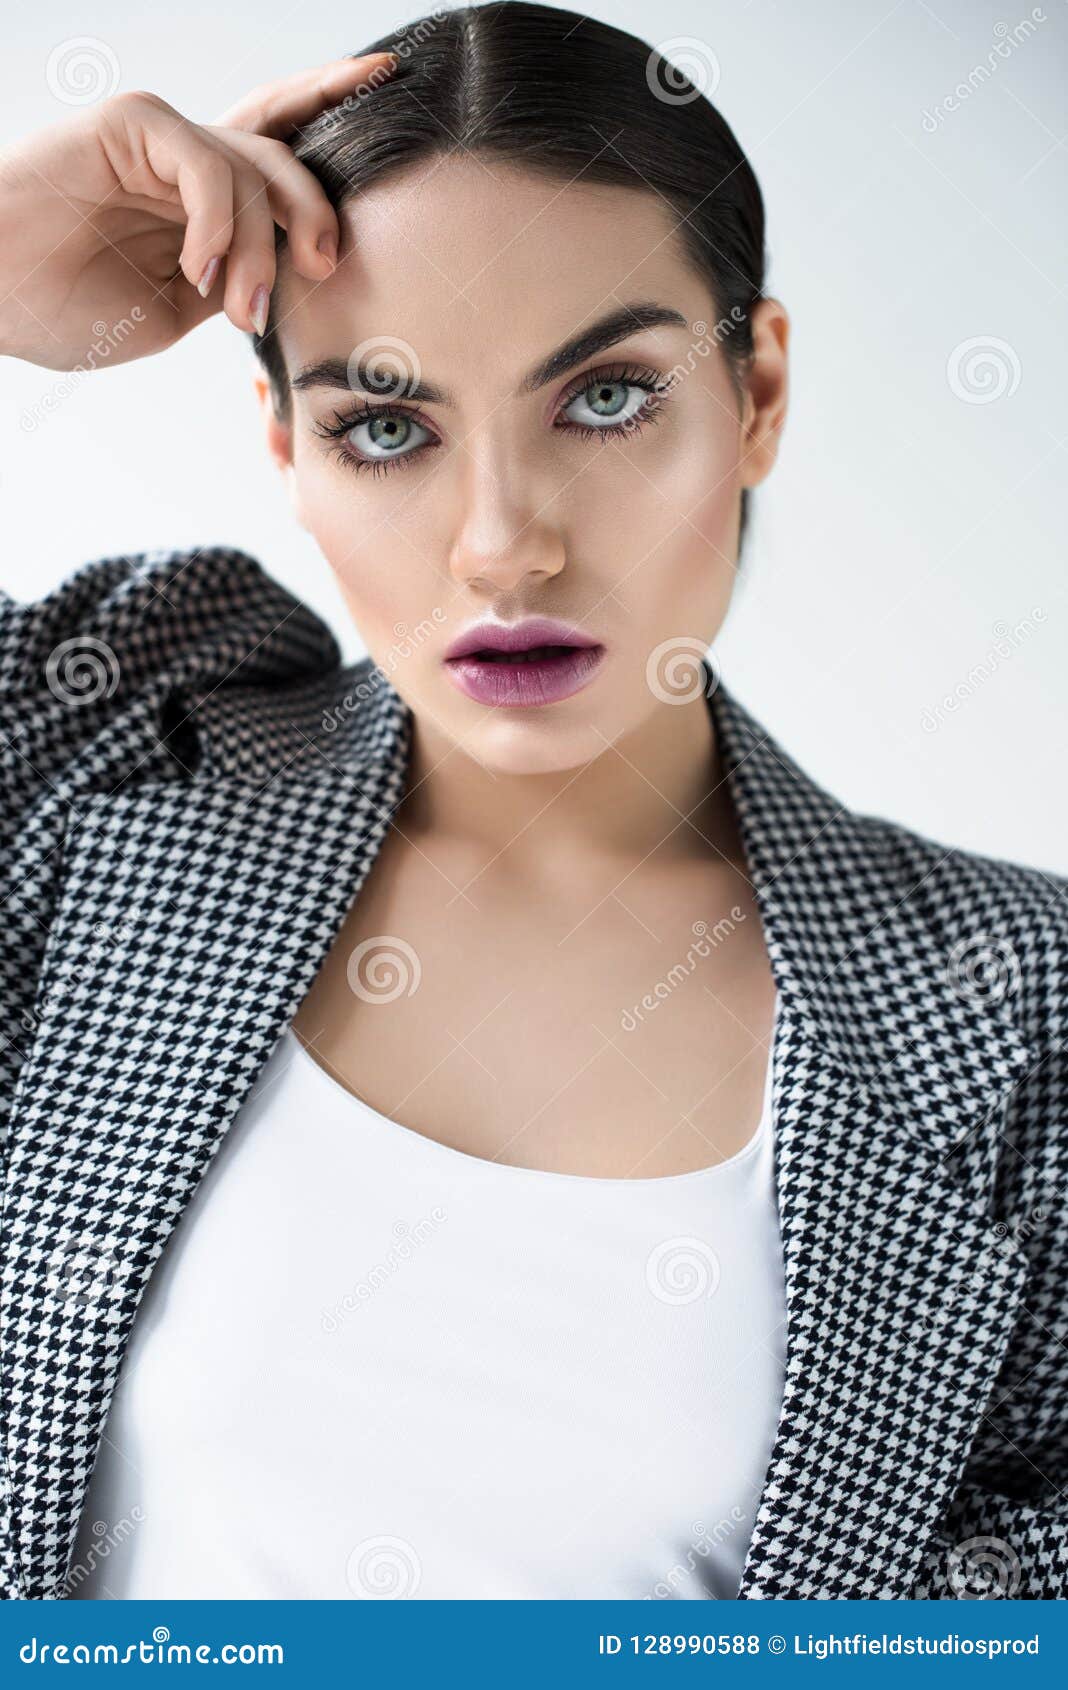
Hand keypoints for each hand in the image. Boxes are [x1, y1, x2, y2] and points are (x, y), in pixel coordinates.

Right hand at [0, 54, 396, 370]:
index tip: (388, 81)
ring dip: (258, 249)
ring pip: (253, 170)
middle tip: (322, 266)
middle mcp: (185, 159)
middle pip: (283, 156)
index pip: (278, 154)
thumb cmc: (64, 308)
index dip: (330, 106)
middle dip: (317, 210)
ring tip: (237, 308)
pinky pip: (208, 162)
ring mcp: (160, 137)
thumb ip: (234, 284)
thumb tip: (292, 277)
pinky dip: (217, 222)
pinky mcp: (132, 124)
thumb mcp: (174, 312)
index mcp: (199, 202)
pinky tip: (198, 268)